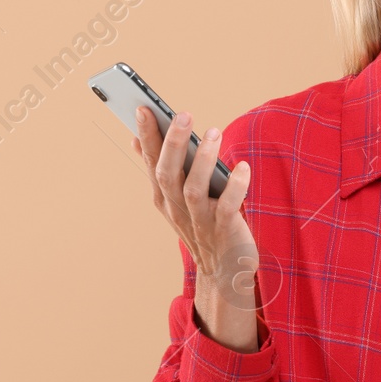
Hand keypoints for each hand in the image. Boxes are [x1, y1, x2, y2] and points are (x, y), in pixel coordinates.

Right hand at [133, 105, 259, 315]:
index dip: (147, 136)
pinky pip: (227, 206)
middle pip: (168, 174)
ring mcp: (200, 221)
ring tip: (214, 131)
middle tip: (182, 114)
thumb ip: (161, 170)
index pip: (152, 163)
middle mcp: (178, 209)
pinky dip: (235, 186)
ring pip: (194, 188)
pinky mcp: (224, 230)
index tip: (143, 108)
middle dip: (173, 143)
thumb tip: (136, 139)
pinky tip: (244, 167)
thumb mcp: (175, 200)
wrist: (223, 273)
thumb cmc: (201, 227)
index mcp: (164, 198)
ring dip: (203, 160)